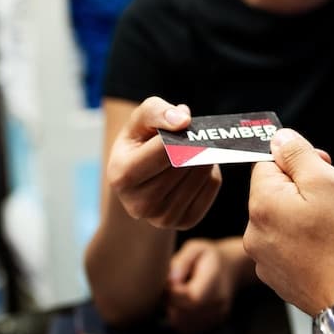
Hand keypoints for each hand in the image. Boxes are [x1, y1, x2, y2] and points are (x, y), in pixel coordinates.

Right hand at [106, 96, 221, 228]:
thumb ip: (157, 111)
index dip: (179, 133)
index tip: (185, 124)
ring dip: (205, 156)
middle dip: (194, 144)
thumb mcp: (140, 121)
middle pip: (185, 163)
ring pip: (201, 174)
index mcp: (122, 176)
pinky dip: (210, 172)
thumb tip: (184, 121)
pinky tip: (196, 168)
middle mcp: (139, 204)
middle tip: (193, 136)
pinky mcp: (185, 222)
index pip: (164, 150)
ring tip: (193, 151)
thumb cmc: (141, 143)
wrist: (143, 179)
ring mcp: (163, 218)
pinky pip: (212, 186)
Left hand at [165, 238, 243, 333]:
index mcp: (216, 280)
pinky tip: (183, 301)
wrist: (231, 268)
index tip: (168, 279)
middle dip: (169, 300)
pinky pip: (185, 327)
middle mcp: (219, 301)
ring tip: (179, 291)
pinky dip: (178, 316)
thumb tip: (171, 280)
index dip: (172, 292)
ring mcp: (217, 316)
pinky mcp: (211, 325)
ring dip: (172, 308)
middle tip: (170, 284)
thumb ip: (182, 261)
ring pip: (180, 322)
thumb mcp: (195, 248)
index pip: (191, 297)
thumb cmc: (208, 256)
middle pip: (183, 312)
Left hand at [244, 129, 333, 315]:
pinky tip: (329, 246)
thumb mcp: (328, 181)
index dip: (298, 161)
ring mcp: (266, 260)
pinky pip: (288, 245)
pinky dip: (306, 241)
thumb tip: (279, 138)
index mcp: (262, 205)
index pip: (268, 163)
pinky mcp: (280, 278)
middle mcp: (255, 233)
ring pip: (283, 219)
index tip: (322, 169)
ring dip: (304, 215)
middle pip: (274, 192)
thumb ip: (297, 153)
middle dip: (303, 190)